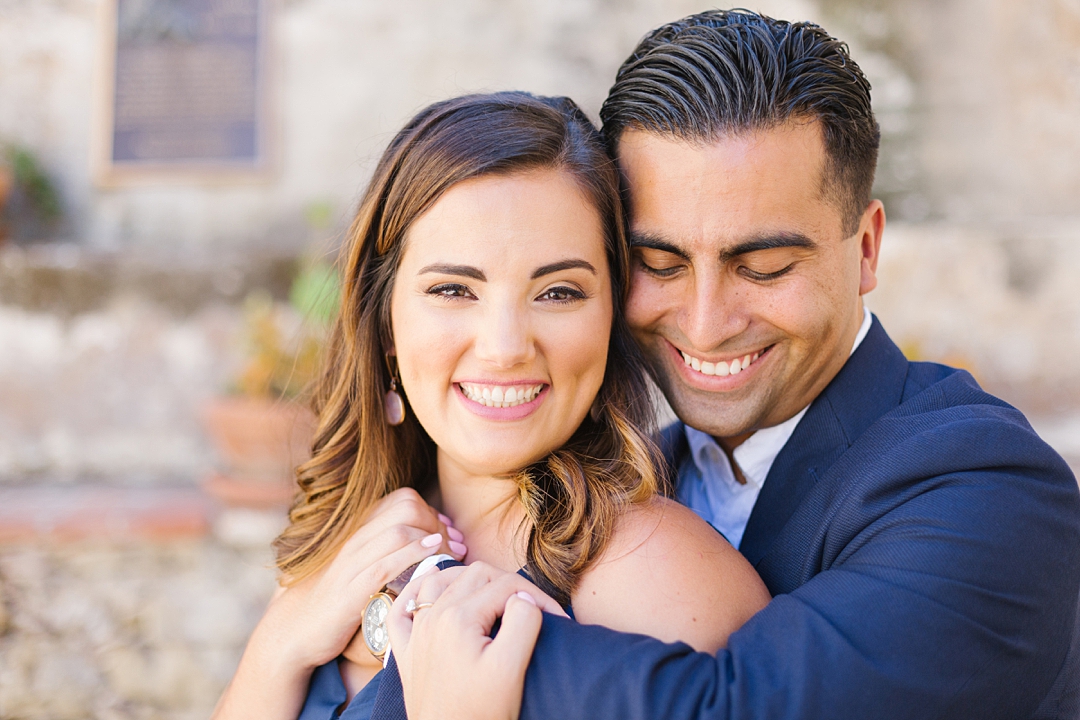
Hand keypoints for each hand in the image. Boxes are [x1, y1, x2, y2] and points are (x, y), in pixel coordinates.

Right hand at [253, 488, 465, 672]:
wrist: (295, 630)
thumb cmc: (336, 599)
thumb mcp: (361, 566)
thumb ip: (389, 549)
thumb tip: (435, 538)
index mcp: (358, 530)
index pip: (403, 499)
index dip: (433, 512)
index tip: (450, 533)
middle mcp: (355, 540)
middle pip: (407, 509)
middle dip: (439, 523)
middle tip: (457, 545)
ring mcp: (351, 564)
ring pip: (398, 531)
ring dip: (435, 539)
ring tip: (454, 553)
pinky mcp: (349, 592)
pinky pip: (384, 566)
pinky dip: (413, 558)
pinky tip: (434, 558)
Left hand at [386, 562, 565, 719]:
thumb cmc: (479, 714)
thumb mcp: (510, 669)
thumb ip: (522, 623)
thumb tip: (524, 597)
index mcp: (459, 618)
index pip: (506, 586)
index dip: (537, 596)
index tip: (557, 617)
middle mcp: (432, 618)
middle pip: (475, 576)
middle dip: (507, 583)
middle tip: (530, 606)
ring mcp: (416, 633)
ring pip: (438, 581)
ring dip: (464, 577)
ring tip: (490, 589)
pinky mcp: (406, 651)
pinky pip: (401, 609)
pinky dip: (413, 591)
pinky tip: (427, 586)